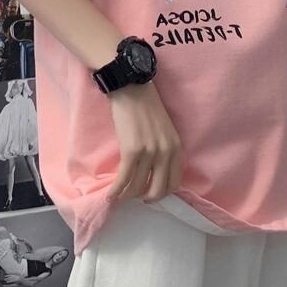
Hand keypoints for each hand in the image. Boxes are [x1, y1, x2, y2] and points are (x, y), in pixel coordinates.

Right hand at [105, 81, 182, 203]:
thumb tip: (155, 172)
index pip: (174, 182)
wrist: (132, 88)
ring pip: (138, 187)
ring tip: (120, 194)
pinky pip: (123, 179)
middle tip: (136, 196)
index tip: (150, 193)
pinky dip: (115, 191)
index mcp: (176, 147)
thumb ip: (165, 150)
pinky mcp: (131, 150)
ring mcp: (149, 152)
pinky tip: (109, 196)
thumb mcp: (165, 130)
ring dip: (127, 195)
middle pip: (158, 189)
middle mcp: (165, 152)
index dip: (161, 193)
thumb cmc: (146, 106)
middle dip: (146, 198)